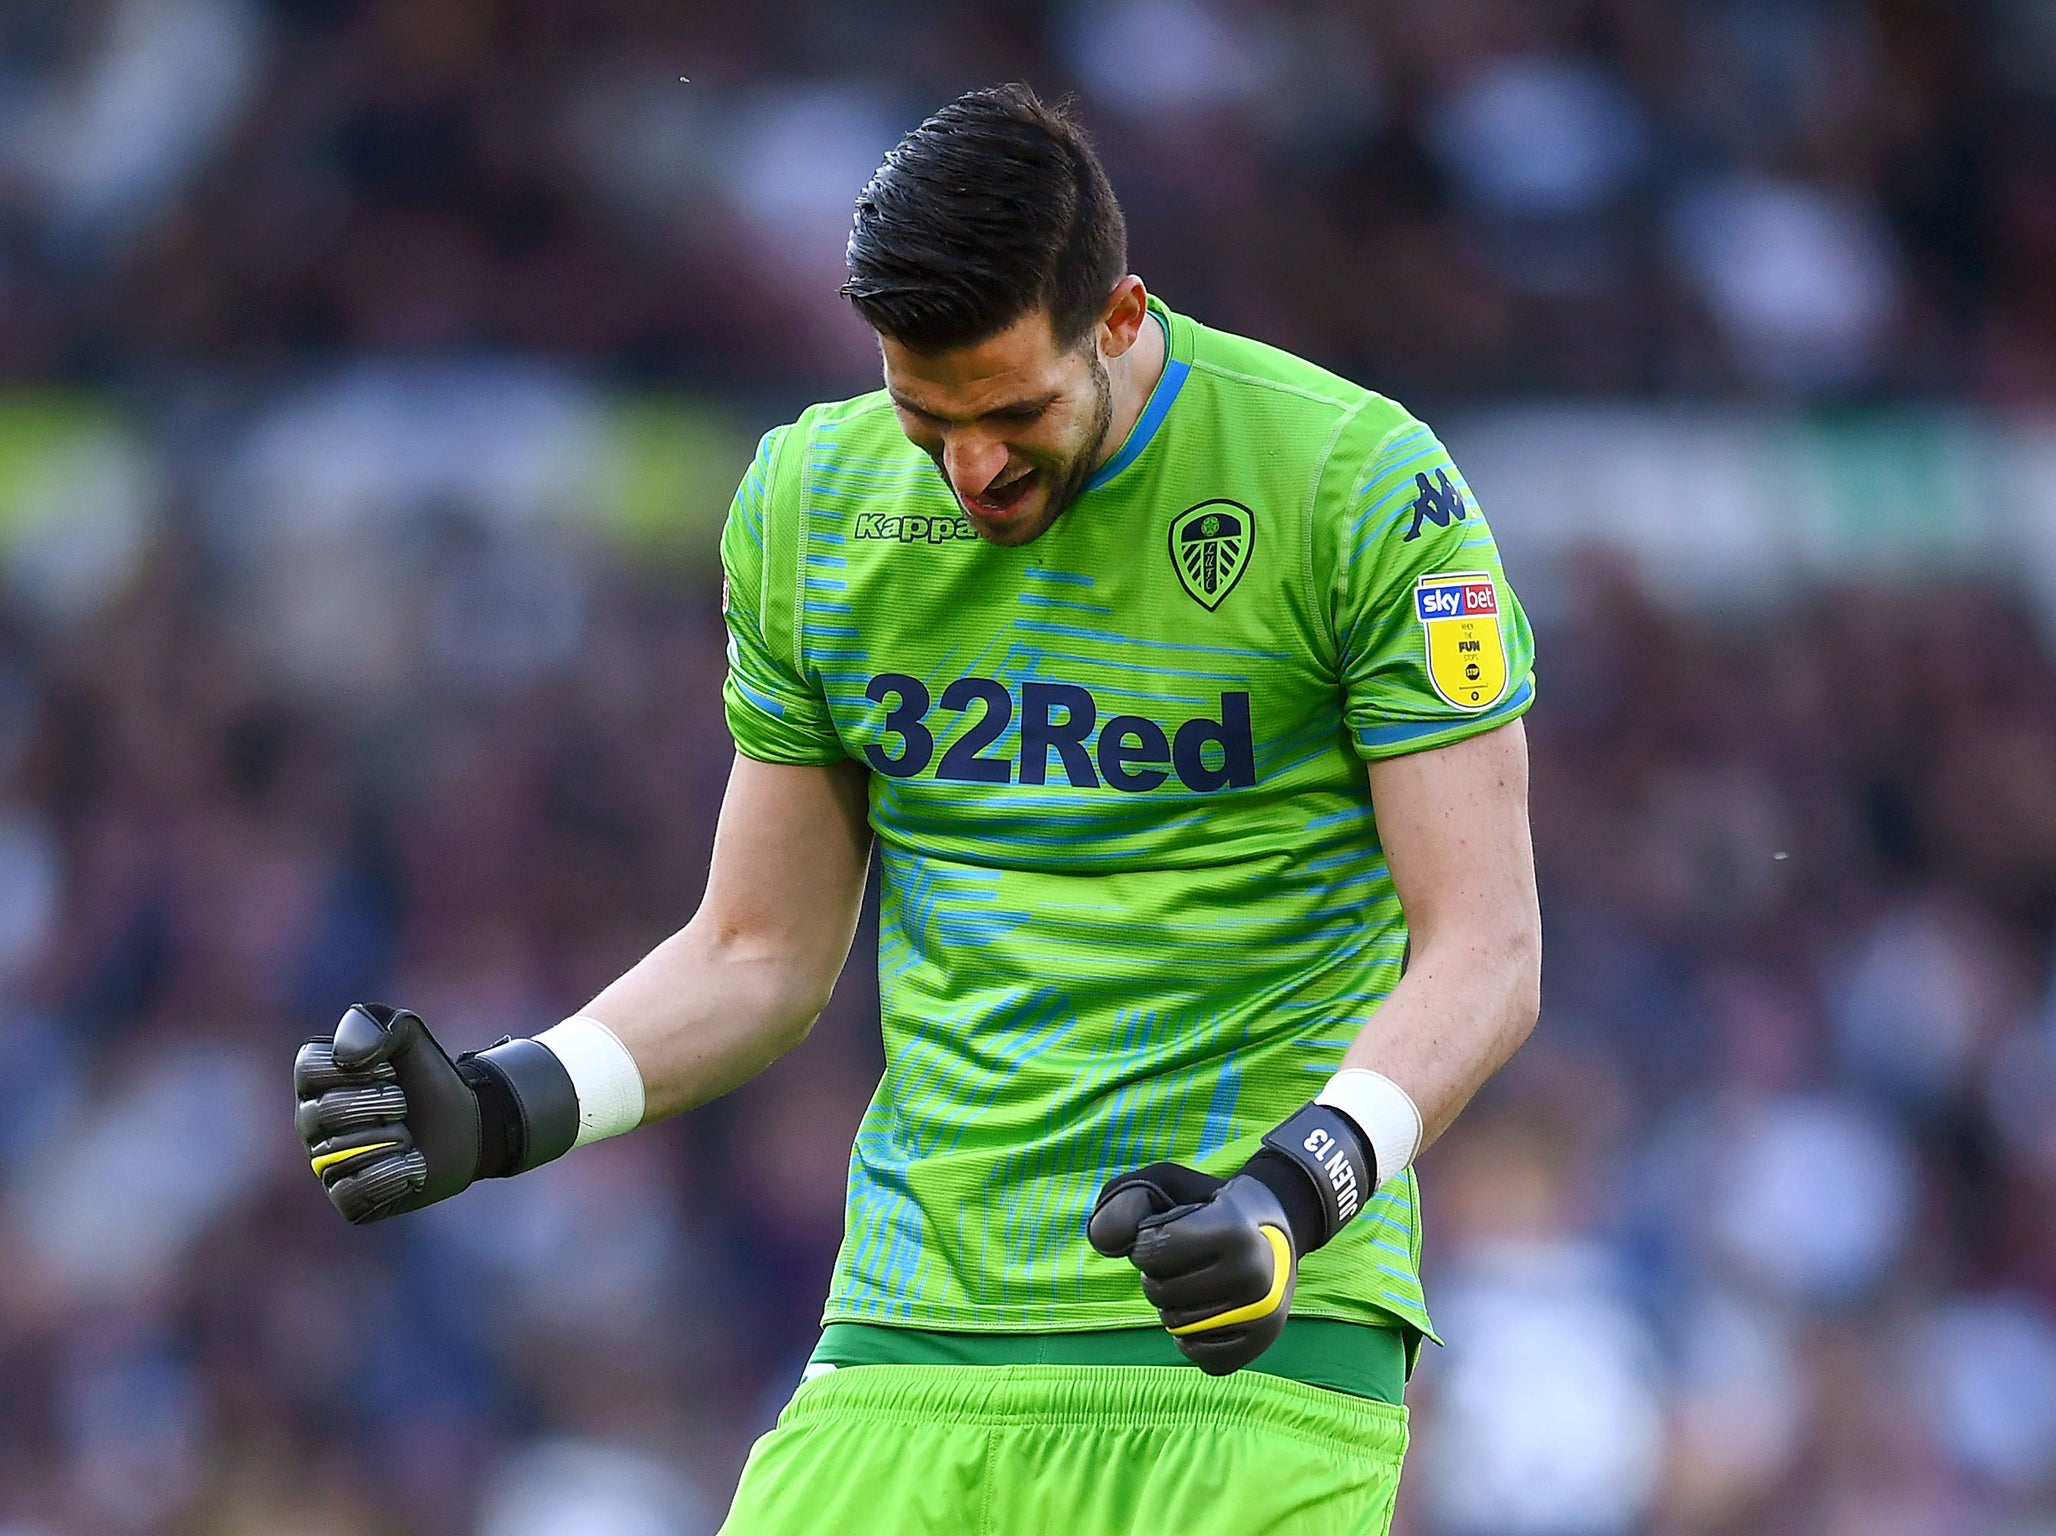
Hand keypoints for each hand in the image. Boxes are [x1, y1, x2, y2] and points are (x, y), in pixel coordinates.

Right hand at [294, 1003, 485, 1223]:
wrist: (467, 1122)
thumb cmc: (429, 1077)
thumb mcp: (409, 1034)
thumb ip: (377, 1023)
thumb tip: (347, 1057)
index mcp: (316, 1079)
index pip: (310, 1067)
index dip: (360, 1068)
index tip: (391, 1071)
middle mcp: (312, 1122)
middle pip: (324, 1113)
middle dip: (379, 1105)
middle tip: (404, 1105)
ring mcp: (326, 1162)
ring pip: (337, 1156)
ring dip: (390, 1141)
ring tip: (410, 1137)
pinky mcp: (349, 1198)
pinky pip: (351, 1195)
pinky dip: (390, 1177)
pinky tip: (414, 1166)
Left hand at [1087, 1161, 1297, 1374]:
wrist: (1279, 1223)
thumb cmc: (1210, 1203)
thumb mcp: (1167, 1184)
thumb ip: (1125, 1202)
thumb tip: (1102, 1242)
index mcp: (1233, 1230)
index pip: (1153, 1250)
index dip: (1146, 1242)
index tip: (1164, 1233)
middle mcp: (1254, 1275)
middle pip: (1162, 1292)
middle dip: (1157, 1274)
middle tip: (1180, 1260)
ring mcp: (1263, 1314)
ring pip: (1178, 1327)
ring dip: (1172, 1305)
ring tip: (1193, 1282)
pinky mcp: (1262, 1343)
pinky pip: (1201, 1357)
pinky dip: (1191, 1340)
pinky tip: (1203, 1313)